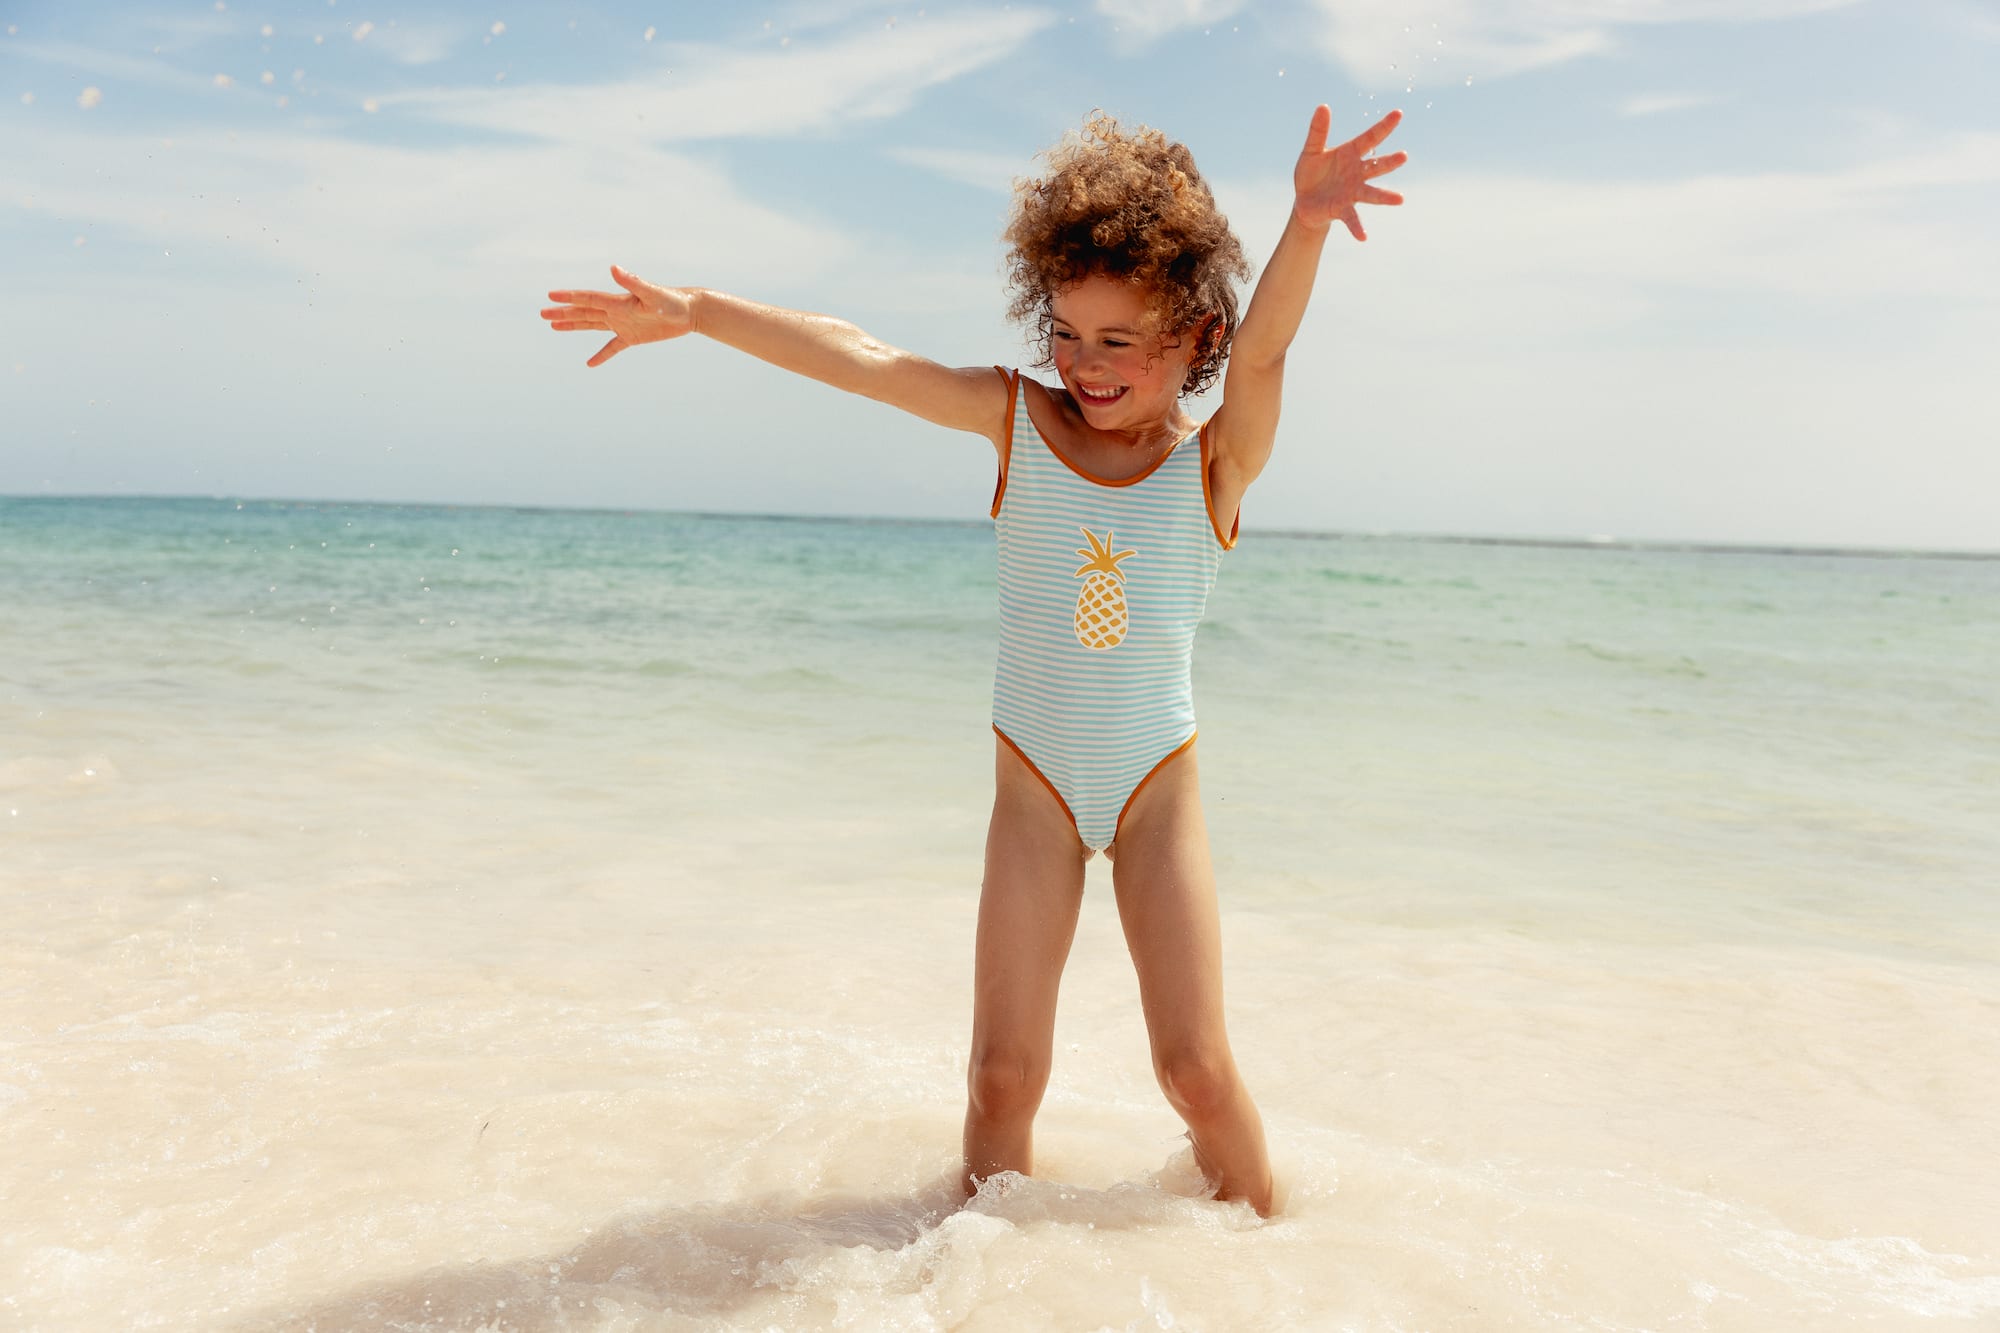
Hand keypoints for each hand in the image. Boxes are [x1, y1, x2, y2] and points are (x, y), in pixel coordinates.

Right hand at [540, 265, 693, 366]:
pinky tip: (590, 364)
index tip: (550, 295)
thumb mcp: (651, 293)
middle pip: (584, 312)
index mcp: (617, 301)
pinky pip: (612, 347)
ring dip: (573, 325)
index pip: (588, 298)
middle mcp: (616, 311)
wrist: (689, 311)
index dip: (569, 297)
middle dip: (563, 312)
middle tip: (542, 313)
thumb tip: (613, 268)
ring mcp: (622, 324)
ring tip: (554, 326)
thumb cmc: (672, 301)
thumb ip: (632, 282)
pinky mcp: (632, 337)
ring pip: (592, 325)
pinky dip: (602, 355)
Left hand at [1293, 105, 1406, 241]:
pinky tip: (1363, 237)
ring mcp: (1352, 192)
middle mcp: (1357, 172)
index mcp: (1350, 154)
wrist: (1304, 201)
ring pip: (1371, 193)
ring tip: (1400, 199)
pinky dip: (1357, 228)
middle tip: (1404, 157)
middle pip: (1376, 166)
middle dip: (1389, 162)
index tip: (1398, 114)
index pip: (1370, 138)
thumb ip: (1318, 132)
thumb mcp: (1311, 151)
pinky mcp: (1343, 209)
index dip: (1384, 126)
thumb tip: (1323, 106)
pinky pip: (1352, 219)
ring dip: (1385, 197)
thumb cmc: (1311, 173)